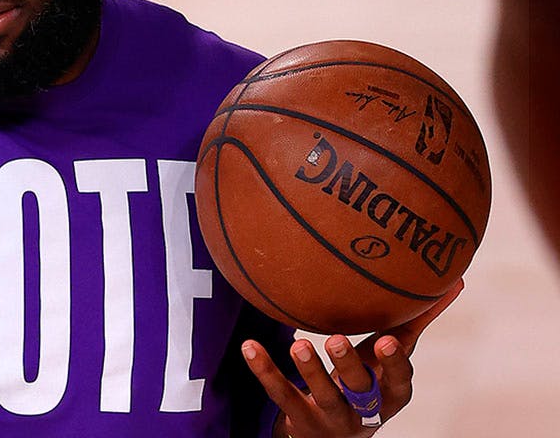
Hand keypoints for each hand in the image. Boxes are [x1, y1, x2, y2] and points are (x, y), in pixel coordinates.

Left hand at [243, 280, 463, 436]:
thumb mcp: (389, 359)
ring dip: (310, 371)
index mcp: (390, 395)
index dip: (394, 365)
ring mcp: (330, 419)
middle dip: (349, 366)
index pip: (399, 383)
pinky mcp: (299, 420)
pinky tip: (250, 345)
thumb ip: (416, 323)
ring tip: (297, 344)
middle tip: (334, 339)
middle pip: (360, 391)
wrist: (332, 434)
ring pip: (321, 397)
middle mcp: (364, 412)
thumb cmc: (367, 383)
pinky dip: (264, 370)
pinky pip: (280, 394)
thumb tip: (454, 281)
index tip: (387, 340)